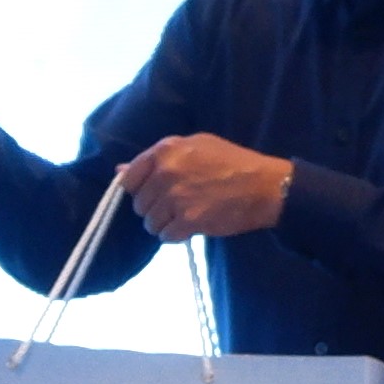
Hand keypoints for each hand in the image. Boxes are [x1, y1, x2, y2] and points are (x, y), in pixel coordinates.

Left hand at [117, 133, 295, 238]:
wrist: (264, 186)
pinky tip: (192, 226)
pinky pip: (166, 237)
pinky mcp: (188, 220)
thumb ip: (156, 159)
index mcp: (165, 150)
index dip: (139, 190)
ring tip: (186, 216)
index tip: (153, 194)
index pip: (129, 179)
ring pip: (151, 223)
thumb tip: (119, 170)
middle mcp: (166, 172)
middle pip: (140, 204)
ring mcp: (176, 197)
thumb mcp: (195, 147)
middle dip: (155, 209)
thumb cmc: (232, 163)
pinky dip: (177, 236)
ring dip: (165, 224)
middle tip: (177, 206)